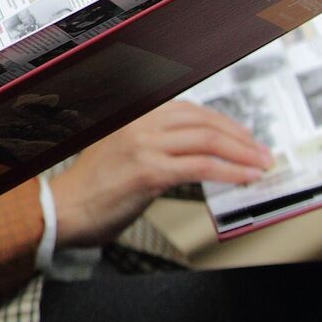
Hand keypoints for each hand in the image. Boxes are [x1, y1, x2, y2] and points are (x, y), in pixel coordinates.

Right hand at [49, 101, 271, 247]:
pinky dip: (229, 172)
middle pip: (202, 121)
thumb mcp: (120, 157)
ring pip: (206, 140)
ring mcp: (143, 147)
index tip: (242, 137)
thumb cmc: (89, 192)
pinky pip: (200, 167)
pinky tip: (243, 178)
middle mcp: (138, 126)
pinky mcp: (148, 172)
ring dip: (241, 153)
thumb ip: (152, 150)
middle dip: (239, 136)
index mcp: (133, 119)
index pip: (188, 110)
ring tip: (259, 164)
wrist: (61, 211)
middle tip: (260, 151)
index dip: (222, 122)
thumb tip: (193, 159)